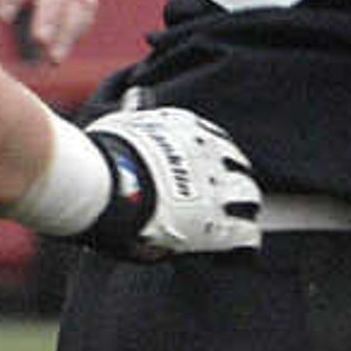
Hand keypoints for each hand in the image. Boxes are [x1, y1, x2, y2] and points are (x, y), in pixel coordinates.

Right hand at [76, 106, 259, 258]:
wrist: (108, 185)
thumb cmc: (102, 158)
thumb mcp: (119, 124)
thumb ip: (134, 113)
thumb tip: (136, 96)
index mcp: (187, 128)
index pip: (213, 140)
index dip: (212, 158)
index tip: (206, 169)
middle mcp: (211, 154)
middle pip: (238, 167)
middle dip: (233, 182)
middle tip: (225, 200)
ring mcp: (218, 190)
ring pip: (248, 198)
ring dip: (242, 211)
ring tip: (233, 225)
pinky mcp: (219, 225)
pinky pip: (246, 235)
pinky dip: (244, 245)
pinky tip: (238, 254)